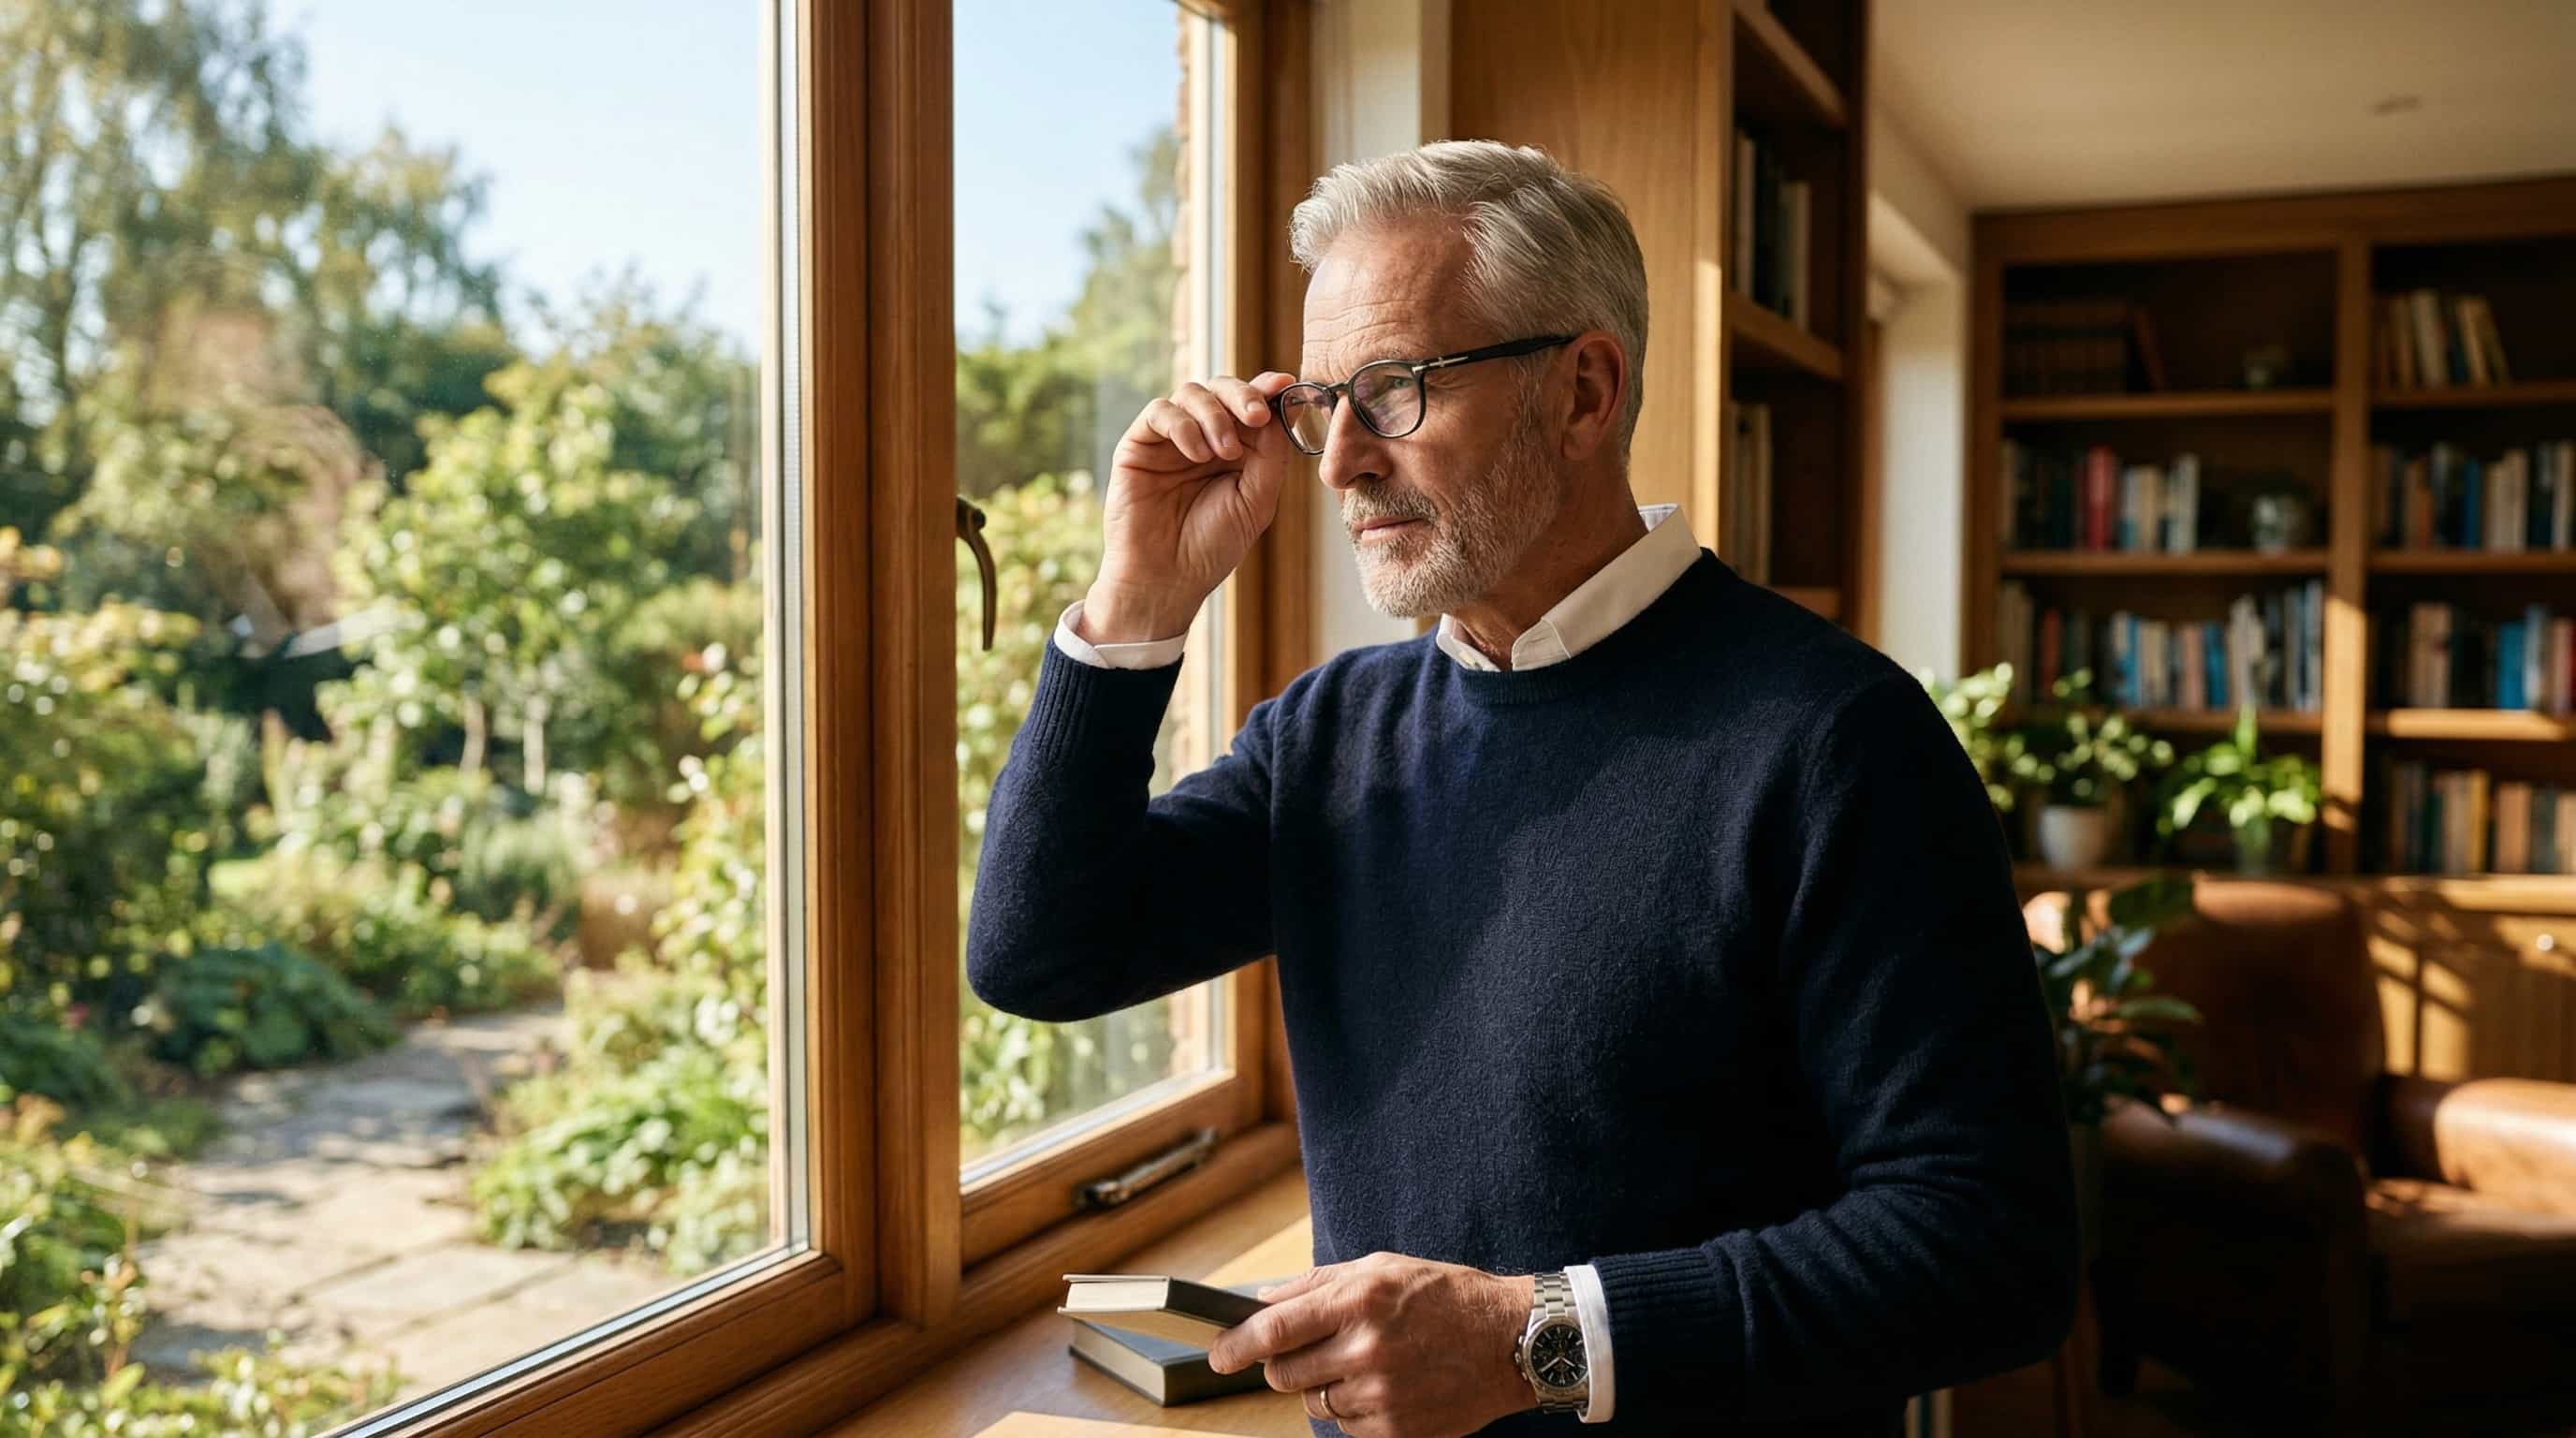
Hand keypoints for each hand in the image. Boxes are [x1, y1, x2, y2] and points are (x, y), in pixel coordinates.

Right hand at [1083, 372, 1299, 643]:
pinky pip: (1160, 412)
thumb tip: (1281, 409)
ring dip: (1215, 416)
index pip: (1252, 404)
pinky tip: (1196, 454)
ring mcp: (1170, 439)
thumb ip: (1271, 455)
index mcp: (1236, 449)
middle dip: (1243, 395)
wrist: (1165, 579)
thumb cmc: (1211, 547)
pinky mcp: (1139, 444)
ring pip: (1192, 393)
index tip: (1284, 385)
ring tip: (1224, 452)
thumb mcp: (1256, 501)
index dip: (1268, 388)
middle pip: (1222, 388)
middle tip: (1257, 416)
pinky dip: (1183, 425)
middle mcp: (1203, 437)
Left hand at [1204, 1251, 1537, 1436]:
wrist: (1512, 1340)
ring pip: (1314, 1403)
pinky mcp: (1398, 1429)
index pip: (1274, 1329)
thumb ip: (1318, 1284)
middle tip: (1311, 1351)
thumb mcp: (1382, 1268)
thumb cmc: (1447, 1297)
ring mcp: (1382, 1394)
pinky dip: (1353, 1409)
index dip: (1235, 1344)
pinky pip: (1347, 1427)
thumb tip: (1263, 1301)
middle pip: (1283, 1373)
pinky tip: (1385, 1385)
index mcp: (1359, 1300)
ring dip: (1323, 1386)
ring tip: (1364, 1363)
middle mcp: (1366, 1349)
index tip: (1217, 1352)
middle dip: (1283, 1364)